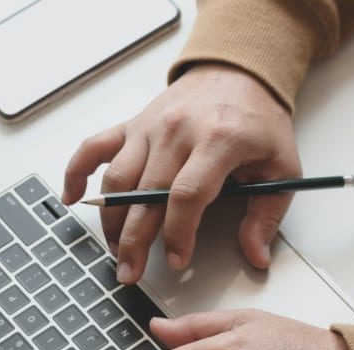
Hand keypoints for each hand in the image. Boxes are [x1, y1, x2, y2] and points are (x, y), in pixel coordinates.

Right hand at [62, 64, 300, 283]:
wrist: (238, 72)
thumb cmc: (258, 121)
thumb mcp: (282, 166)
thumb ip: (267, 214)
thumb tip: (256, 255)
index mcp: (218, 140)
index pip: (187, 195)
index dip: (178, 233)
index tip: (177, 260)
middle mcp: (177, 131)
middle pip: (145, 194)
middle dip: (135, 240)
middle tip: (131, 272)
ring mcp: (150, 127)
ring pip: (118, 178)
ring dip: (111, 219)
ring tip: (117, 251)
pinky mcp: (133, 124)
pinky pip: (94, 147)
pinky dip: (76, 171)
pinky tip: (72, 198)